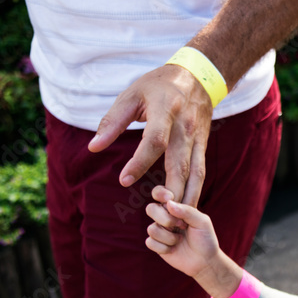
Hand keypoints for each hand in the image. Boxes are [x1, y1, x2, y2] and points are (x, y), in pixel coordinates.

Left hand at [88, 65, 212, 206]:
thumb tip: (93, 148)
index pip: (155, 141)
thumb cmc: (158, 85)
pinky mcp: (203, 146)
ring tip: (176, 220)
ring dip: (187, 198)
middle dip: (171, 190)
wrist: (199, 77)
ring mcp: (198, 139)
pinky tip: (186, 208)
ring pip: (195, 173)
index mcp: (166, 110)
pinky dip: (194, 192)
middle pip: (180, 164)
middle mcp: (186, 127)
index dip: (140, 162)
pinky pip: (200, 173)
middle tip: (159, 213)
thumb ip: (112, 122)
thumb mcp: (131, 95)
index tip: (123, 181)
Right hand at [145, 185, 220, 277]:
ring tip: (180, 240)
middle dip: (165, 219)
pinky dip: (164, 248)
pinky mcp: (156, 245)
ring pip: (152, 229)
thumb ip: (187, 210)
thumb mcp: (202, 222)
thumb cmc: (205, 238)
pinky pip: (150, 243)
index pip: (159, 193)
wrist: (205, 261)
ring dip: (168, 237)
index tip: (169, 197)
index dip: (160, 193)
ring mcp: (159, 231)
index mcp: (175, 207)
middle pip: (150, 209)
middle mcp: (165, 217)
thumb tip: (168, 203)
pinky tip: (173, 249)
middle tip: (181, 225)